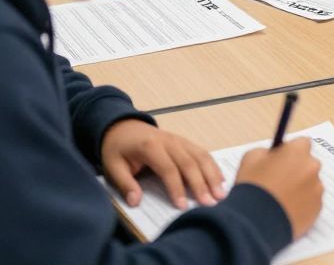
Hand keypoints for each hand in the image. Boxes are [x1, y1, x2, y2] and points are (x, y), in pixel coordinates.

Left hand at [101, 119, 224, 209]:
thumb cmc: (117, 149)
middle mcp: (170, 141)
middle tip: (211, 203)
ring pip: (201, 156)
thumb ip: (125, 184)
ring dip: (213, 175)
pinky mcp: (185, 142)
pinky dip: (213, 166)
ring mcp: (180, 140)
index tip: (183, 206)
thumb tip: (136, 202)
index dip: (177, 188)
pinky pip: (203, 153)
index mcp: (151, 146)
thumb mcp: (112, 166)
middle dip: (202, 184)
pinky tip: (221, 179)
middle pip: (190, 163)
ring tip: (221, 193)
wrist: (123, 126)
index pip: (169, 169)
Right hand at [236, 138, 322, 239]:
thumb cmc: (252, 187)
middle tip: (281, 181)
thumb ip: (266, 152)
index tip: (283, 159)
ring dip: (301, 188)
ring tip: (281, 199)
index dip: (291, 151)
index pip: (302, 143)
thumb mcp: (251, 158)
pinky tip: (286, 210)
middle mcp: (312, 167)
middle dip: (297, 169)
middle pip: (308, 164)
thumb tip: (273, 154)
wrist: (255, 221)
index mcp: (297, 151)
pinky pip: (312, 202)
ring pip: (311, 184)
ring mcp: (317, 188)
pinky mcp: (317, 208)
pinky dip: (303, 205)